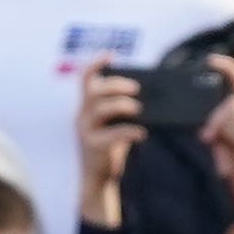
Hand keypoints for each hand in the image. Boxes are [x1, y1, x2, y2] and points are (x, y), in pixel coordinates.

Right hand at [76, 56, 144, 226]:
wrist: (101, 179)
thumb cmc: (111, 148)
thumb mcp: (116, 123)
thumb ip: (124, 109)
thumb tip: (150, 95)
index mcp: (88, 107)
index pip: (85, 80)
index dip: (96, 64)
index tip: (110, 54)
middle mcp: (83, 116)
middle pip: (93, 90)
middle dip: (116, 84)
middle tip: (136, 89)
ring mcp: (86, 131)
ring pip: (100, 108)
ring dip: (122, 105)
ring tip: (139, 109)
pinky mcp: (93, 147)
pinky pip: (111, 134)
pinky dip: (129, 131)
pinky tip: (142, 133)